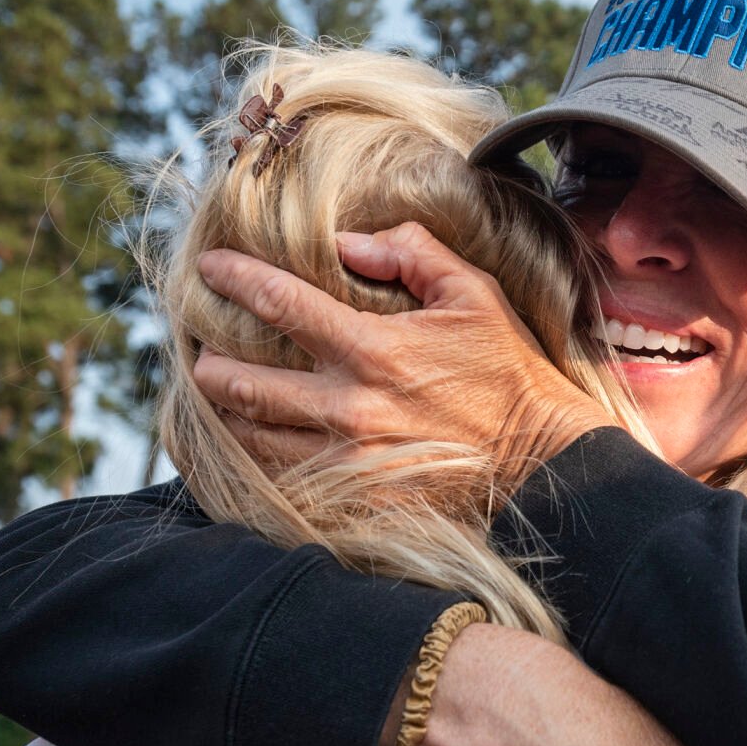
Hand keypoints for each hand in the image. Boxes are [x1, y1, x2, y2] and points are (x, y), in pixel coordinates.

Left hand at [194, 222, 614, 485]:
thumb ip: (412, 252)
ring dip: (228, 416)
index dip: (235, 279)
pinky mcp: (358, 502)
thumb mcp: (474, 294)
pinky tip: (257, 449)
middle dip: (210, 365)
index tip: (210, 267)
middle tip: (201, 352)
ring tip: (220, 400)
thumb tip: (349, 243)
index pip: (280, 304)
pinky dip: (262, 465)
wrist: (545, 463)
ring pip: (255, 439)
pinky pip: (286, 485)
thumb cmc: (510, 374)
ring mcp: (349, 462)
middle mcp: (350, 408)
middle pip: (244, 385)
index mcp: (373, 349)